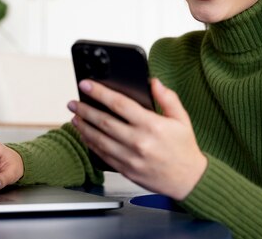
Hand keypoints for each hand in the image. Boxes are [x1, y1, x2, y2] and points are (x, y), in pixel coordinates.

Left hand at [68, 78, 206, 200]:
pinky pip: (102, 155)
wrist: (188, 180)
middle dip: (85, 109)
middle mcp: (139, 141)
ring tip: (75, 117)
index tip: (86, 85)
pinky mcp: (125, 170)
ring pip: (99, 139)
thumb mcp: (181, 119)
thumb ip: (167, 98)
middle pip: (104, 121)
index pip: (119, 104)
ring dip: (84, 127)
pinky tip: (85, 135)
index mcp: (151, 125)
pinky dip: (91, 144)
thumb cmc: (184, 148)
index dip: (100, 92)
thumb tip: (153, 82)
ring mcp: (130, 157)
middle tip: (73, 102)